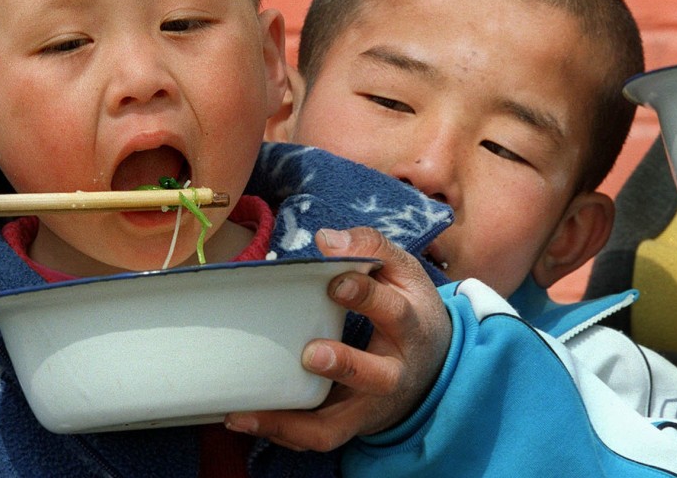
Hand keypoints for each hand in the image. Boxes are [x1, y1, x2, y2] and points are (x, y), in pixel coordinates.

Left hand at [224, 227, 450, 450]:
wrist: (434, 365)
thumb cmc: (407, 309)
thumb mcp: (401, 272)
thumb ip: (369, 248)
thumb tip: (327, 239)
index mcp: (410, 326)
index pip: (393, 311)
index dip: (366, 296)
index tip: (335, 282)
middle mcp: (394, 372)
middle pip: (376, 376)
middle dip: (346, 366)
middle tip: (312, 354)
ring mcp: (370, 405)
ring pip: (337, 425)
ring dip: (295, 421)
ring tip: (250, 410)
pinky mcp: (350, 424)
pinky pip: (316, 437)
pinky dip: (281, 433)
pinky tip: (242, 418)